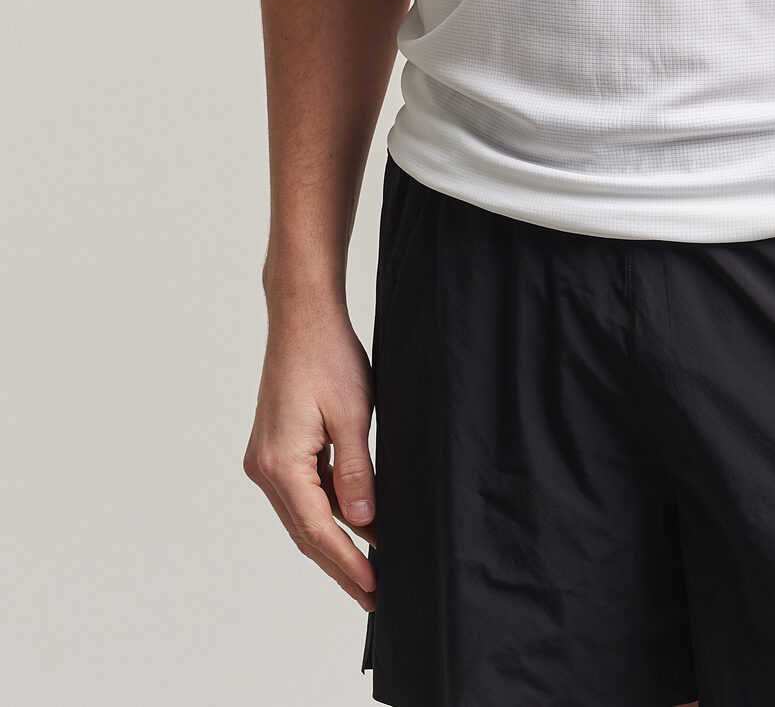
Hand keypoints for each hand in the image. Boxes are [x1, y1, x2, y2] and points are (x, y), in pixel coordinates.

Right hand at [243, 296, 377, 608]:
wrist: (302, 317)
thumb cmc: (328, 356)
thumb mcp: (354, 414)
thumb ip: (357, 471)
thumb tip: (362, 522)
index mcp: (280, 464)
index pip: (318, 530)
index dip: (347, 562)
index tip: (373, 587)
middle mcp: (264, 468)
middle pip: (305, 532)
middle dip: (340, 565)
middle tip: (373, 594)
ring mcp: (265, 458)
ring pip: (302, 515)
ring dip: (333, 541)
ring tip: (368, 568)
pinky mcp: (274, 448)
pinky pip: (302, 492)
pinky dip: (326, 512)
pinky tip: (353, 523)